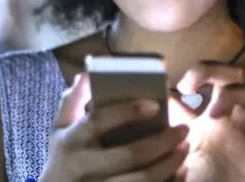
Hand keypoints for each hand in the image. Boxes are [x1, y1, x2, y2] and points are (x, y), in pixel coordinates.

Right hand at [39, 73, 189, 181]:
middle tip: (183, 129)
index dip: (128, 112)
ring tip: (184, 149)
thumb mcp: (60, 129)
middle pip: (129, 155)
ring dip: (168, 165)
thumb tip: (85, 74)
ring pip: (140, 180)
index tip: (154, 104)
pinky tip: (177, 172)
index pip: (100, 121)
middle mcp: (83, 166)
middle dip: (161, 142)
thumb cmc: (63, 158)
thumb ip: (72, 102)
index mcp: (71, 141)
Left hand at [170, 64, 244, 181]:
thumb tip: (142, 126)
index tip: (170, 82)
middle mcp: (219, 123)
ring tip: (217, 111)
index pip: (188, 90)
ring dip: (236, 93)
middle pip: (225, 76)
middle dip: (212, 69)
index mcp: (193, 125)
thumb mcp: (170, 166)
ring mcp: (242, 133)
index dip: (182, 79)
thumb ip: (161, 145)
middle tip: (192, 83)